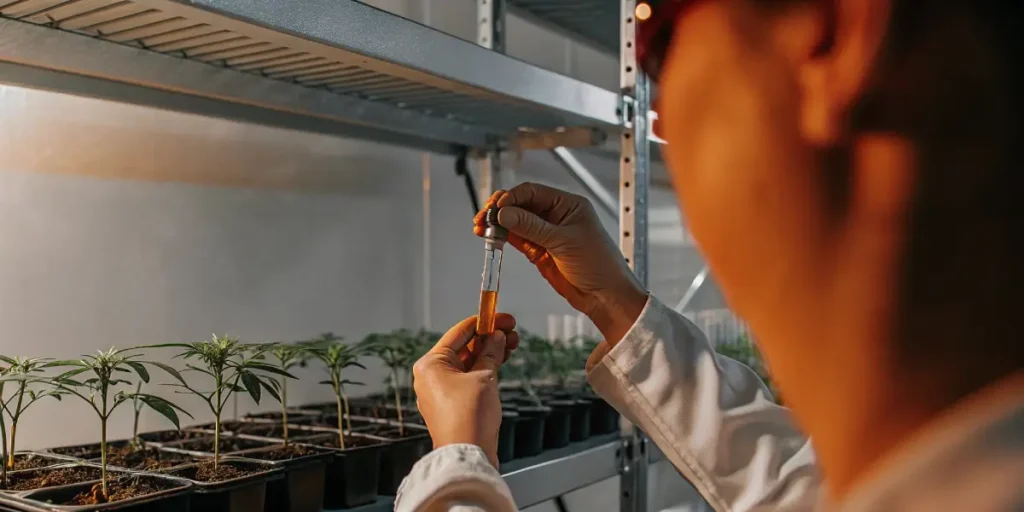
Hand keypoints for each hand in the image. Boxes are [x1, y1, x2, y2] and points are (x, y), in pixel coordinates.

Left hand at [413, 314, 518, 467]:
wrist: (468, 455)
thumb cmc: (469, 417)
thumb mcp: (484, 376)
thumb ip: (490, 353)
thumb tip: (496, 337)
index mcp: (430, 364)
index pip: (459, 332)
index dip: (484, 321)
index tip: (502, 317)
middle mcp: (430, 376)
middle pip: (463, 347)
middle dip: (489, 338)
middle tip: (511, 332)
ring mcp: (440, 391)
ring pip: (467, 363)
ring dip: (489, 354)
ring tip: (511, 345)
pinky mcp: (451, 404)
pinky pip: (468, 379)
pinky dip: (484, 370)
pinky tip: (500, 363)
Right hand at [474, 183, 647, 344]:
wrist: (605, 296)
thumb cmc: (599, 264)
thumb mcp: (564, 242)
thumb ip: (532, 227)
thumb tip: (504, 213)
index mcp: (568, 205)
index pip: (533, 192)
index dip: (512, 198)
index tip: (496, 208)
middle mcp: (556, 215)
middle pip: (521, 205)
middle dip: (500, 210)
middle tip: (483, 217)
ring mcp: (546, 233)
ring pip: (516, 222)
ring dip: (498, 224)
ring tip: (480, 228)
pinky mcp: (539, 251)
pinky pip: (517, 239)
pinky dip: (503, 237)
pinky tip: (491, 237)